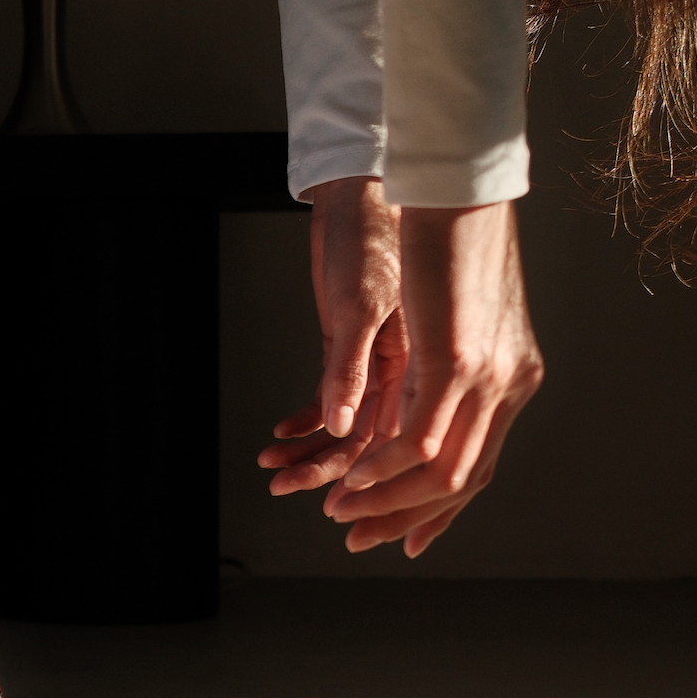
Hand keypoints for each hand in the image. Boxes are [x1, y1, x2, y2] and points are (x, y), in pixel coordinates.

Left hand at [256, 175, 406, 495]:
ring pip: (350, 426)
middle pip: (372, 445)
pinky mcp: (354, 345)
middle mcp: (408, 373)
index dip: (366, 480)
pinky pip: (335, 396)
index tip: (333, 505)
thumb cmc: (372, 235)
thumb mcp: (357, 304)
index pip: (398, 445)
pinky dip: (308, 417)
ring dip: (312, 450)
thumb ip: (350, 368)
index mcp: (423, 368)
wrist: (361, 192)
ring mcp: (381, 362)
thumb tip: (339, 427)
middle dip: (329, 474)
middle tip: (285, 490)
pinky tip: (281, 431)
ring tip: (273, 467)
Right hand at [323, 200, 541, 557]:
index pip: (479, 465)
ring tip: (340, 511)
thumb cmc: (454, 236)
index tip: (400, 540)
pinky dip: (381, 467)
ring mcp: (487, 377)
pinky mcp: (456, 362)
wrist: (461, 187)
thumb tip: (429, 391)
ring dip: (384, 499)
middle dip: (403, 518)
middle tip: (356, 538)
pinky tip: (350, 476)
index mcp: (514, 377)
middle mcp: (510, 385)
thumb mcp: (455, 311)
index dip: (436, 511)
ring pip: (440, 470)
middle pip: (461, 481)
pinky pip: (418, 437)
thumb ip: (446, 361)